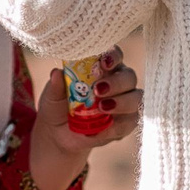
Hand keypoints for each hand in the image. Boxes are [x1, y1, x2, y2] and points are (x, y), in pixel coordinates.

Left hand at [27, 49, 139, 189]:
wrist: (59, 134)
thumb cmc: (58, 106)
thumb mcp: (52, 97)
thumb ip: (56, 86)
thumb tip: (56, 73)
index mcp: (103, 67)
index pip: (115, 55)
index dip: (113, 56)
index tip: (104, 63)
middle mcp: (118, 81)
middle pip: (129, 76)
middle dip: (116, 82)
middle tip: (98, 90)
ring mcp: (125, 102)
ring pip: (136, 98)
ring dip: (121, 103)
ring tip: (101, 109)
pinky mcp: (126, 123)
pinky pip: (130, 123)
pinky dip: (114, 128)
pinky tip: (98, 131)